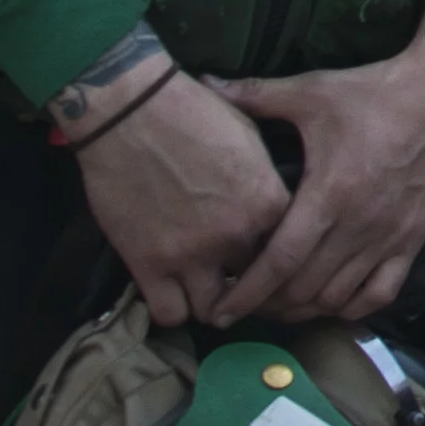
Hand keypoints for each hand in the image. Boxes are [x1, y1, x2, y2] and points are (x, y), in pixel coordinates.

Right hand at [75, 72, 293, 328]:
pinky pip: (169, 314)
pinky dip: (173, 309)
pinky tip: (172, 291)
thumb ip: (264, 180)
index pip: (291, 249)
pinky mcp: (148, 265)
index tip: (272, 258)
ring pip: (212, 309)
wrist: (133, 111)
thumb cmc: (195, 111)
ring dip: (211, 302)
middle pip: (255, 282)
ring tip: (205, 289)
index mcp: (268, 202)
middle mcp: (235, 235)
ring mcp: (190, 254)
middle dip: (250, 285)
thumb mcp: (251, 136)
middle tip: (239, 281)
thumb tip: (272, 203)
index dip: (281, 256)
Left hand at [212, 1, 424, 324]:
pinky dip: (352, 306)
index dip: (247, 293)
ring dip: (304, 308)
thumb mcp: (313, 90)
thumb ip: (255, 94)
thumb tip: (204, 83)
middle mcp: (359, 225)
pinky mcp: (414, 239)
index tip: (220, 311)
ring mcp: (390, 237)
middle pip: (304, 290)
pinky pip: (381, 294)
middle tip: (243, 303)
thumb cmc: (377, 91)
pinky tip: (332, 299)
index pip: (280, 262)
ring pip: (338, 297)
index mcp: (329, 194)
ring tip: (280, 303)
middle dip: (267, 305)